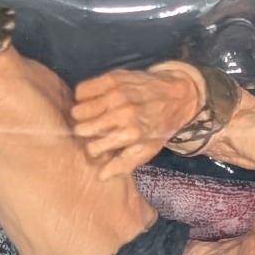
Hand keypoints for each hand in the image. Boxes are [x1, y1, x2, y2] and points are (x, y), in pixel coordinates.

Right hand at [70, 66, 201, 178]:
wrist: (176, 94)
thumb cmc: (159, 126)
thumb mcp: (147, 150)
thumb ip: (123, 165)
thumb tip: (101, 176)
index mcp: (131, 134)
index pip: (93, 148)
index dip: (93, 150)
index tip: (98, 146)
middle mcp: (123, 113)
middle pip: (82, 129)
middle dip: (85, 133)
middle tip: (94, 131)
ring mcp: (116, 93)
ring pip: (78, 110)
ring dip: (83, 116)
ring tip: (94, 116)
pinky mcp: (112, 77)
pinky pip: (81, 90)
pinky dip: (83, 97)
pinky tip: (95, 101)